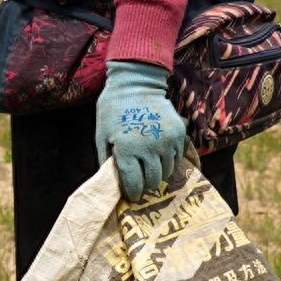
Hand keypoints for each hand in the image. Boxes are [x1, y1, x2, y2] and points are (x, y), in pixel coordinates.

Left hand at [94, 60, 185, 198]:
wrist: (135, 84)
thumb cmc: (113, 111)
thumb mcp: (101, 136)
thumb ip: (106, 162)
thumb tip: (113, 184)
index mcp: (127, 150)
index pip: (134, 185)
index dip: (132, 194)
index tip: (132, 195)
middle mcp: (149, 148)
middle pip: (152, 181)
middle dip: (145, 185)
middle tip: (140, 181)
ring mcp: (167, 141)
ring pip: (166, 172)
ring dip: (157, 173)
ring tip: (149, 166)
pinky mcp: (179, 134)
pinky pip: (177, 158)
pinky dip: (169, 161)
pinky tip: (159, 154)